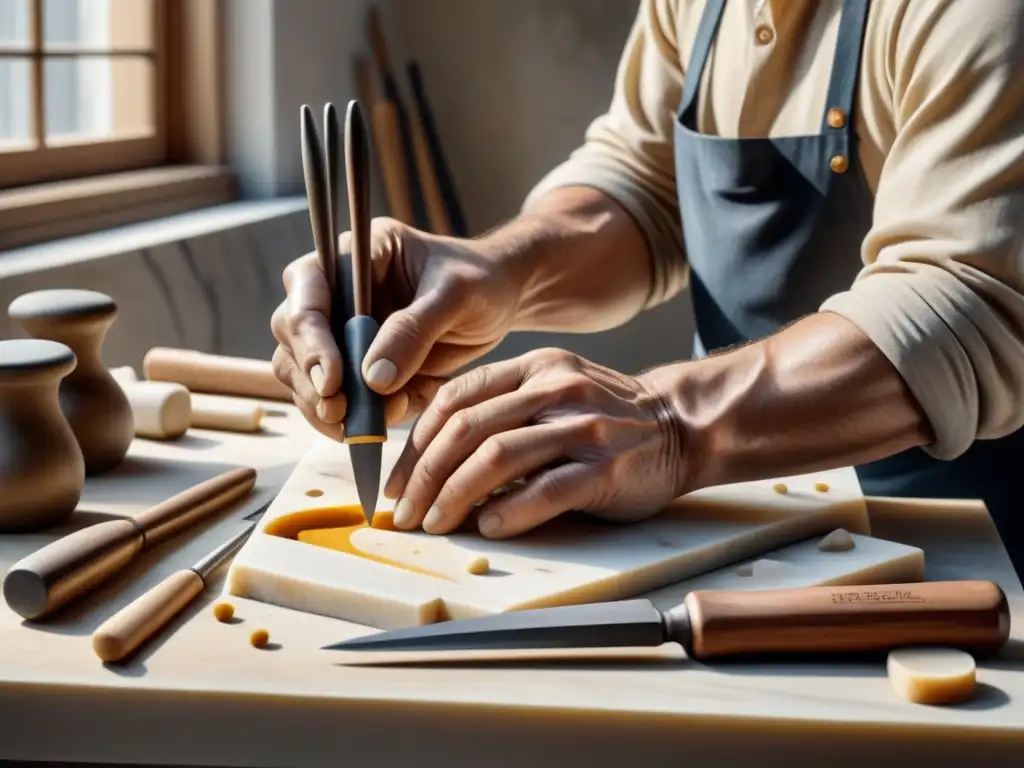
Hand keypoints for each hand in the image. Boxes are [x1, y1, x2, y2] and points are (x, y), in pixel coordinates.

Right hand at [270, 218, 522, 440]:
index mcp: (354, 255)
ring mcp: (340, 330)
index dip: (309, 337)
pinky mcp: (355, 366)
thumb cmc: (480, 281)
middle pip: (292, 337)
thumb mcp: (457, 294)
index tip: (332, 381)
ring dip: (329, 406)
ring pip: (303, 374)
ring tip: (378, 421)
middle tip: (342, 414)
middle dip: (312, 380)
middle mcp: (335, 291)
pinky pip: (337, 399)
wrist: (500, 302)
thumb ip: (415, 329)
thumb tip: (372, 378)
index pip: (305, 287)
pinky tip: (401, 410)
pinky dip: (360, 417)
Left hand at [383, 348, 687, 537]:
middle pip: (467, 428)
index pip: (455, 398)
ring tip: (436, 524)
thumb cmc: (604, 420)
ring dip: (454, 495)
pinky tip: (489, 528)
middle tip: (405, 513)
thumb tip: (431, 466)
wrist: (682, 425)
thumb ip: (501, 414)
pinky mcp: (607, 465)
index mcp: (533, 367)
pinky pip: (547, 489)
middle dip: (424, 476)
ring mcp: (584, 425)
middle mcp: (555, 388)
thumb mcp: (550, 395)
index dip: (415, 444)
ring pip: (498, 456)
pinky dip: (511, 511)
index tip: (396, 483)